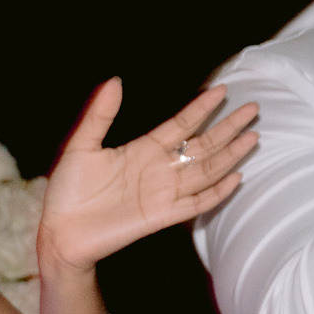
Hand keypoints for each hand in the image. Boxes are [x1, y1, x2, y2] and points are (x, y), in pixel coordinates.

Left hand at [35, 81, 258, 272]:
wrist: (61, 232)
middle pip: (202, 144)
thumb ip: (100, 115)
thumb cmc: (68, 190)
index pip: (181, 124)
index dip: (202, 107)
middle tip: (253, 109)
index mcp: (143, 149)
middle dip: (228, 127)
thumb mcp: (81, 145)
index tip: (222, 90)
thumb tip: (115, 81)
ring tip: (252, 137)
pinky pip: (197, 203)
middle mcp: (159, 169)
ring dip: (230, 155)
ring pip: (206, 170)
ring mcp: (163, 193)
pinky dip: (217, 192)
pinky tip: (236, 178)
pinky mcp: (162, 216)